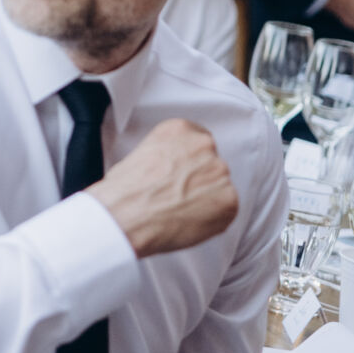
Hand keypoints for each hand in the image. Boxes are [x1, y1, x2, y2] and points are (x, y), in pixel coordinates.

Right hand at [88, 118, 239, 258]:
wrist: (125, 217)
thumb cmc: (124, 192)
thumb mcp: (140, 155)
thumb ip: (167, 155)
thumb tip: (173, 170)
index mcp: (180, 129)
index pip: (199, 141)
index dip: (191, 163)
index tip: (183, 174)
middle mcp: (204, 145)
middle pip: (212, 164)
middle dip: (199, 181)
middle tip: (179, 197)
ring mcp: (219, 172)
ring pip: (220, 188)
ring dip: (206, 200)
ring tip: (180, 212)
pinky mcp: (229, 199)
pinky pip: (226, 211)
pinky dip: (212, 220)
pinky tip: (189, 222)